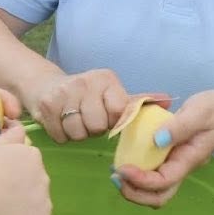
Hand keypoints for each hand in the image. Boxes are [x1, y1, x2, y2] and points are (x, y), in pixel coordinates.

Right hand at [0, 124, 51, 214]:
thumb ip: (7, 137)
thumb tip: (17, 127)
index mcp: (30, 155)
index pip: (26, 161)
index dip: (9, 170)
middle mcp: (44, 178)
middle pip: (33, 184)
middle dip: (18, 190)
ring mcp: (45, 205)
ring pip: (35, 208)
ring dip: (21, 211)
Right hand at [25, 68, 143, 143]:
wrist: (45, 86)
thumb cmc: (85, 95)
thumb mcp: (111, 94)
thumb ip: (138, 101)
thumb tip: (169, 100)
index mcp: (105, 79)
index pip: (119, 112)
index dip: (113, 121)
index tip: (106, 116)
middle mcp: (85, 82)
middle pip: (98, 125)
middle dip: (94, 129)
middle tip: (88, 119)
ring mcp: (64, 92)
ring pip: (78, 132)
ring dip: (77, 133)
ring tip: (75, 121)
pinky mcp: (46, 105)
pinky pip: (61, 136)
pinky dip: (62, 135)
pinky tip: (61, 123)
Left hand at [113, 90, 213, 207]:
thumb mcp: (201, 111)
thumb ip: (181, 125)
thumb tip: (157, 140)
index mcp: (189, 159)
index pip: (165, 181)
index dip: (142, 181)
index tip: (122, 169)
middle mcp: (181, 168)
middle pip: (159, 196)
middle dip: (135, 193)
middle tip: (115, 177)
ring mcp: (174, 166)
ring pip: (154, 191)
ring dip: (133, 188)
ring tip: (115, 173)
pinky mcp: (168, 160)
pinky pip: (151, 176)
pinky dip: (135, 176)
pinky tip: (123, 161)